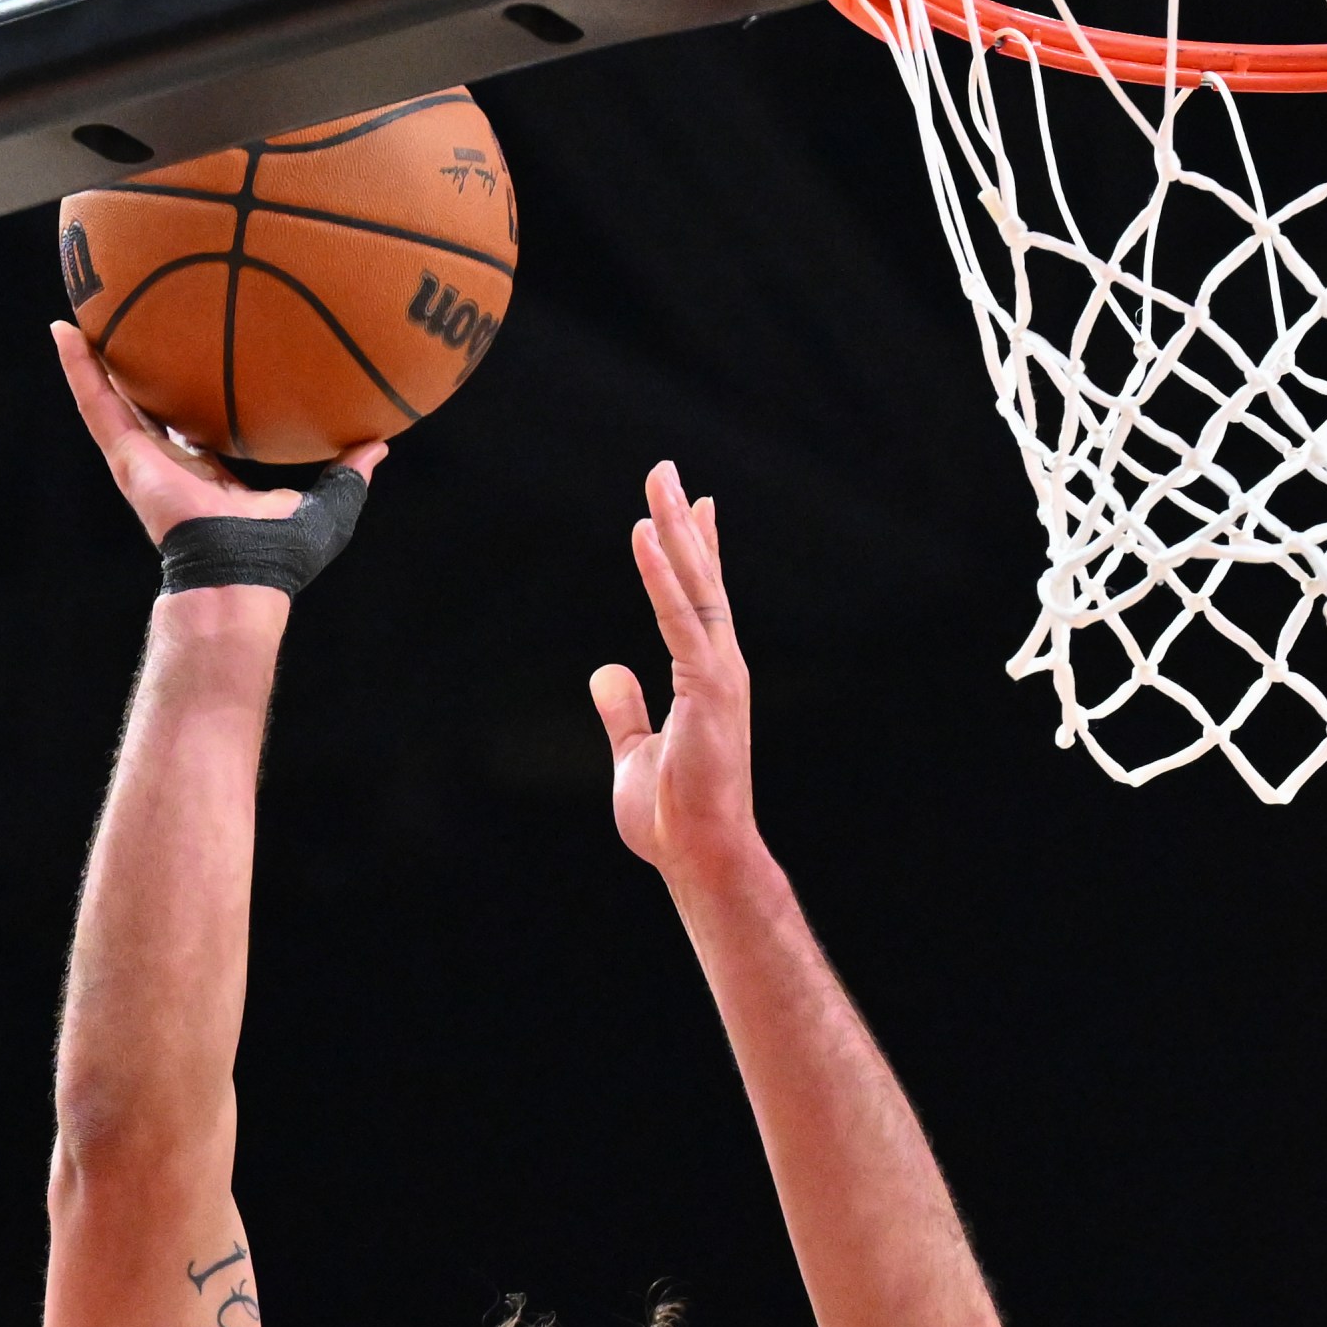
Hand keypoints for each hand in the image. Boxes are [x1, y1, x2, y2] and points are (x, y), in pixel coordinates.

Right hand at [52, 324, 386, 548]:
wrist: (238, 576)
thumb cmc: (278, 557)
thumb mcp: (325, 508)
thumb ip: (348, 476)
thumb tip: (379, 444)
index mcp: (212, 476)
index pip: (199, 428)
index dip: (196, 398)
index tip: (195, 364)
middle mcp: (173, 464)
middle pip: (151, 407)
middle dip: (140, 372)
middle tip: (132, 326)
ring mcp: (145, 460)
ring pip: (113, 398)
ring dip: (93, 360)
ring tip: (79, 314)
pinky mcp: (127, 457)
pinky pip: (97, 404)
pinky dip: (78, 368)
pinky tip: (63, 330)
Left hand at [589, 462, 758, 884]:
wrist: (700, 856)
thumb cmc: (674, 817)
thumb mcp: (634, 754)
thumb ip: (623, 711)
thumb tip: (605, 671)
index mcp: (707, 678)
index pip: (702, 600)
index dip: (697, 550)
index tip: (694, 505)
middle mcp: (721, 666)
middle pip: (701, 578)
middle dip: (683, 521)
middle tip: (666, 470)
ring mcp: (719, 674)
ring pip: (696, 586)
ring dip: (675, 530)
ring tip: (659, 480)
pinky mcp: (709, 688)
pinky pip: (679, 618)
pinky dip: (661, 575)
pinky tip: (645, 535)